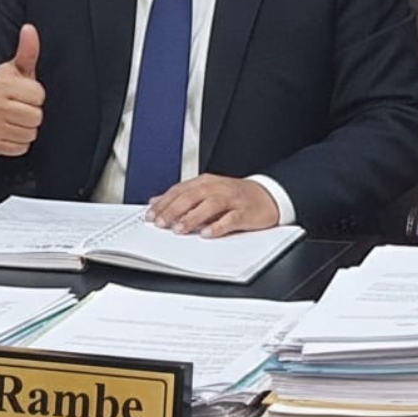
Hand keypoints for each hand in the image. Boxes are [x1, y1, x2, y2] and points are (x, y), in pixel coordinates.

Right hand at [0, 24, 44, 155]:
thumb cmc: (3, 89)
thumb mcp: (15, 69)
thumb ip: (27, 50)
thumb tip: (30, 29)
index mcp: (3, 84)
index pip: (38, 95)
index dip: (36, 94)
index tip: (25, 93)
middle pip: (36, 116)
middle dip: (32, 112)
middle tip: (21, 106)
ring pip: (30, 133)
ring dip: (27, 127)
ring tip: (16, 118)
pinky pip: (22, 147)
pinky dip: (19, 141)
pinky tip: (11, 130)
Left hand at [145, 174, 279, 237]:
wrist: (267, 195)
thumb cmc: (234, 196)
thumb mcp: (207, 192)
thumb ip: (182, 196)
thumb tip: (155, 202)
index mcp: (205, 182)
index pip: (180, 190)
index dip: (164, 203)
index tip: (150, 215)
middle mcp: (217, 188)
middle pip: (192, 196)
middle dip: (173, 210)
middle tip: (160, 223)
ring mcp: (232, 199)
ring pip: (209, 205)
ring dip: (192, 217)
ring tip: (179, 229)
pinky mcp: (245, 212)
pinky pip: (230, 219)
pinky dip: (218, 226)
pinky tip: (207, 234)